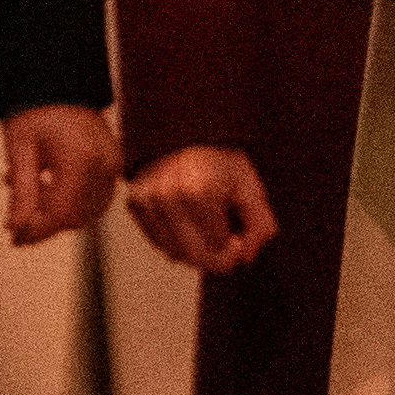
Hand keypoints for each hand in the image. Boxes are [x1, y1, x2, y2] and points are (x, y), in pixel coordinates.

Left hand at [0, 102, 120, 244]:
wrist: (60, 81)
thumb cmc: (39, 107)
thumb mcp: (21, 149)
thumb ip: (21, 192)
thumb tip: (16, 227)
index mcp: (81, 159)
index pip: (62, 213)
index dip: (37, 230)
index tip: (16, 237)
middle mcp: (103, 164)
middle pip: (76, 216)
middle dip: (45, 225)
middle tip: (17, 225)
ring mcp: (112, 164)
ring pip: (87, 211)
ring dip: (57, 214)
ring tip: (30, 200)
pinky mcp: (113, 163)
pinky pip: (96, 197)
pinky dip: (72, 202)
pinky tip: (47, 190)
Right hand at [127, 141, 275, 272]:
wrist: (187, 137)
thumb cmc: (222, 166)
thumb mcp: (250, 189)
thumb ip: (259, 225)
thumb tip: (246, 257)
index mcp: (199, 189)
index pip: (218, 246)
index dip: (234, 245)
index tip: (238, 232)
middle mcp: (168, 194)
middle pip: (196, 256)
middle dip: (216, 256)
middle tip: (225, 242)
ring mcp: (148, 198)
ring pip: (176, 254)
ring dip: (195, 251)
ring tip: (206, 229)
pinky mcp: (135, 202)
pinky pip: (159, 244)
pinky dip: (176, 242)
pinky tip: (187, 224)